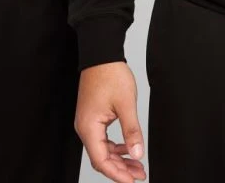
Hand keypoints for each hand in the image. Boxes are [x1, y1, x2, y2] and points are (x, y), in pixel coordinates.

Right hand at [74, 62, 146, 182]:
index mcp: (89, 127)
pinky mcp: (92, 117)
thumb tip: (137, 153)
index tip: (133, 181)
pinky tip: (127, 148)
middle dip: (120, 169)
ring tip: (137, 165)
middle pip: (101, 158)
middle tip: (139, 174)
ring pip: (102, 150)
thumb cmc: (110, 74)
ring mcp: (87, 122)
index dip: (118, 174)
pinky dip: (115, 146)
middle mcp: (84, 128)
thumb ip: (132, 131)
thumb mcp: (126, 104)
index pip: (101, 161)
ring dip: (119, 158)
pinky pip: (102, 139)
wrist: (102, 54)